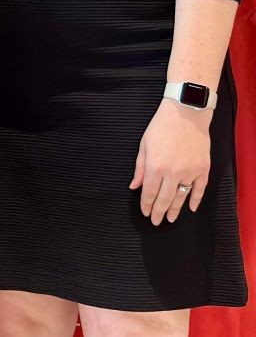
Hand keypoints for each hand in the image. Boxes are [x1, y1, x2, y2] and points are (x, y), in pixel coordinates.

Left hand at [130, 98, 211, 224]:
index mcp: (155, 167)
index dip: (147, 205)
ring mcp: (190, 172)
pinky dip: (195, 200)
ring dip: (175, 209)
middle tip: (156, 222)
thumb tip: (134, 187)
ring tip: (170, 219)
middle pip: (164, 199)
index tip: (145, 213)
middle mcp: (172, 173)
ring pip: (181, 197)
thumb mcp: (144, 145)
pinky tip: (191, 208)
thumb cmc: (161, 127)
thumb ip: (140, 168)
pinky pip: (199, 189)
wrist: (185, 114)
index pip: (149, 193)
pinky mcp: (203, 169)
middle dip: (159, 212)